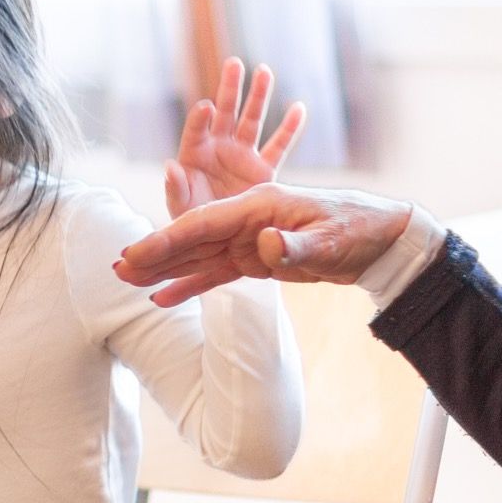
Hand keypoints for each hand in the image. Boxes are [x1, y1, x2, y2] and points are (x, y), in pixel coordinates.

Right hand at [113, 184, 413, 306]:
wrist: (383, 239)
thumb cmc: (359, 229)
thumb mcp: (331, 238)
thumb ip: (295, 244)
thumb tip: (266, 246)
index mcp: (259, 205)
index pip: (204, 224)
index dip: (168, 239)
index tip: (138, 253)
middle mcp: (247, 220)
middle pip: (191, 238)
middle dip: (155, 253)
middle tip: (118, 268)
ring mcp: (249, 240)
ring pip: (197, 256)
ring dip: (164, 268)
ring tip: (128, 280)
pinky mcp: (257, 260)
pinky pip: (216, 274)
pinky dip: (191, 285)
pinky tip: (164, 297)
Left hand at [166, 58, 306, 217]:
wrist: (218, 237)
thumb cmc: (191, 220)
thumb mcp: (180, 206)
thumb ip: (175, 187)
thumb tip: (169, 166)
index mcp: (195, 155)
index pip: (197, 130)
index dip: (200, 119)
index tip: (206, 106)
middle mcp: (220, 149)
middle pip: (225, 113)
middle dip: (230, 89)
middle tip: (234, 63)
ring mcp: (243, 156)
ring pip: (252, 121)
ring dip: (258, 97)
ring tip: (264, 71)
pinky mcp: (263, 169)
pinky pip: (279, 146)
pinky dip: (289, 128)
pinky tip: (298, 108)